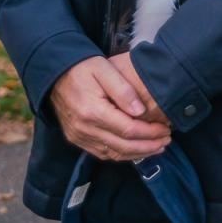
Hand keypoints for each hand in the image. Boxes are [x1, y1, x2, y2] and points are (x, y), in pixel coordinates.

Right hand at [49, 56, 171, 160]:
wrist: (55, 74)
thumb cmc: (82, 68)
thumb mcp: (104, 69)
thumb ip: (123, 89)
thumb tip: (140, 111)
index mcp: (92, 111)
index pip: (128, 130)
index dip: (150, 133)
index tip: (165, 129)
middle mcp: (84, 129)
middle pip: (123, 146)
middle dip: (148, 146)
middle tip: (166, 140)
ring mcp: (79, 137)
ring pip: (114, 154)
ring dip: (138, 153)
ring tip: (157, 147)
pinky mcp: (77, 139)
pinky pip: (103, 153)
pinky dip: (122, 154)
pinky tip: (136, 149)